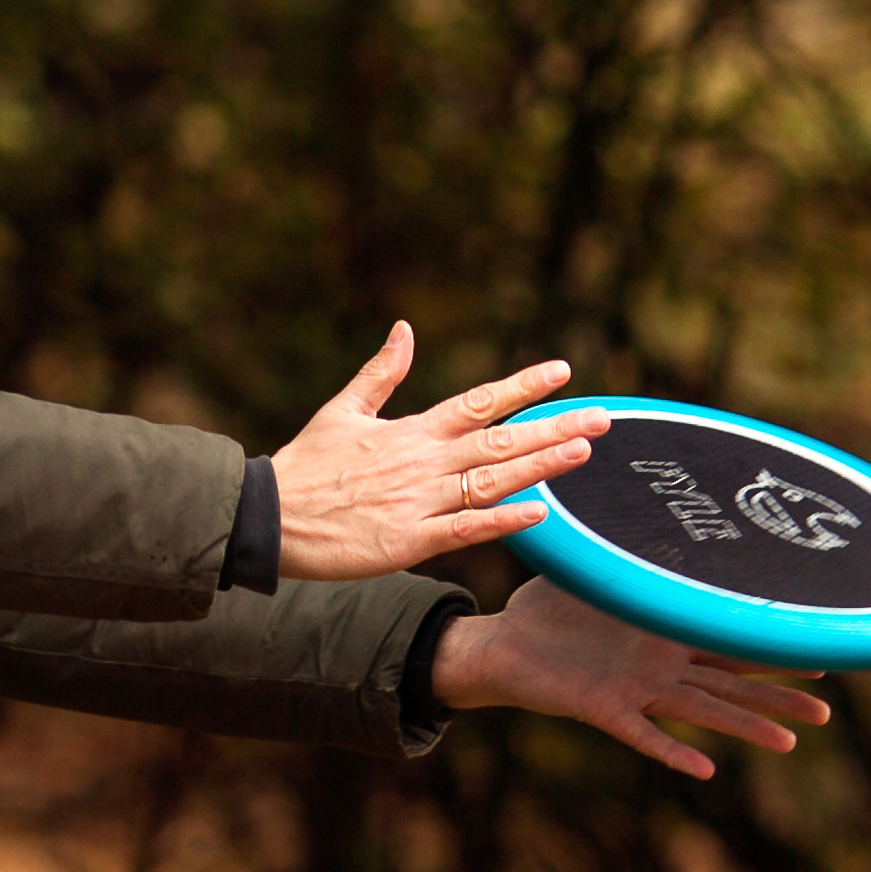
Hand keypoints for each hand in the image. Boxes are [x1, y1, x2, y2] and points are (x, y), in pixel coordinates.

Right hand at [271, 321, 609, 583]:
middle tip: (603, 419)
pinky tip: (539, 513)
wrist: (268, 517)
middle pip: (501, 441)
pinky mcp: (407, 541)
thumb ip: (381, 373)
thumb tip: (404, 329)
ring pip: (492, 481)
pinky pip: (464, 528)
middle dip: (554, 427)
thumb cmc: (305, 466)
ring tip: (582, 452)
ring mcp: (418, 501)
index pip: (479, 402)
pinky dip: (502, 520)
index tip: (562, 371)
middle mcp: (423, 462)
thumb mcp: (342, 410)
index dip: (522, 387)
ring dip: (541, 466)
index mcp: (410, 430)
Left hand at [429, 571, 832, 780]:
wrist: (503, 643)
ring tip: (788, 743)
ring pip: (702, 712)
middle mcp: (660, 667)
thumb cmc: (550, 609)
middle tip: (826, 711)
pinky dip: (673, 753)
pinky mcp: (603, 709)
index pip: (730, 642)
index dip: (772, 648)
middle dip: (778, 696)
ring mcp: (636, 691)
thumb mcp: (599, 571)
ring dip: (743, 727)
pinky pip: (643, 736)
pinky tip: (706, 770)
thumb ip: (634, 551)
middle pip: (732, 684)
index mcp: (665, 633)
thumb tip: (662, 509)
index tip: (819, 651)